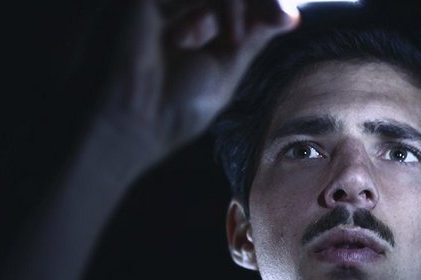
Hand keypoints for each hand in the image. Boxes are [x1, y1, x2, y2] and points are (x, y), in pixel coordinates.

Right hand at [95, 0, 297, 169]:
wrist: (130, 126)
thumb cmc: (171, 109)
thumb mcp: (225, 68)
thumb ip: (252, 35)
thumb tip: (290, 14)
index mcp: (191, 20)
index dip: (262, 4)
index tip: (286, 19)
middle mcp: (174, 4)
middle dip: (256, 1)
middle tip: (273, 22)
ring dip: (238, 5)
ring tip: (235, 41)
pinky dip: (224, 5)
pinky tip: (224, 37)